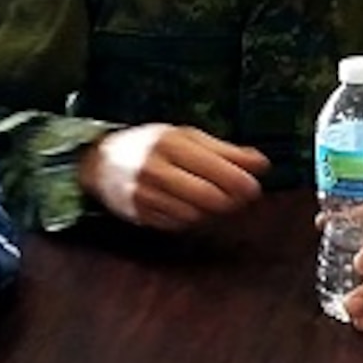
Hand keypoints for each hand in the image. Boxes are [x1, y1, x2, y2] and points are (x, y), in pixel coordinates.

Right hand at [79, 124, 269, 229]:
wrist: (100, 161)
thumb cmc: (152, 145)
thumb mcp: (187, 137)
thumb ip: (226, 151)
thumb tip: (262, 164)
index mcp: (172, 144)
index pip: (218, 171)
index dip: (243, 183)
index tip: (254, 187)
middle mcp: (157, 169)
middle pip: (209, 198)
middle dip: (231, 202)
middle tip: (240, 198)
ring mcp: (146, 195)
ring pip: (196, 215)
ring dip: (213, 212)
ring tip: (215, 200)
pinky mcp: (141, 215)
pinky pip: (179, 225)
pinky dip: (193, 219)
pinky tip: (191, 207)